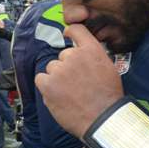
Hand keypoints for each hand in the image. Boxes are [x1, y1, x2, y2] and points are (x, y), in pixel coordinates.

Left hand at [35, 24, 123, 138]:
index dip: (69, 31)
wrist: (101, 118)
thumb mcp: (108, 68)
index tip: (66, 34)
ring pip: (52, 68)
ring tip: (70, 94)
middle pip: (62, 56)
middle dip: (67, 68)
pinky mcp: (48, 84)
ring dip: (57, 79)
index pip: (76, 29)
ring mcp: (59, 70)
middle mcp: (74, 56)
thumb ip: (93, 57)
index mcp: (91, 50)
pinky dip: (47, 87)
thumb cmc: (107, 97)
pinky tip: (58, 96)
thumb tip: (82, 55)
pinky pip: (41, 79)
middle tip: (77, 84)